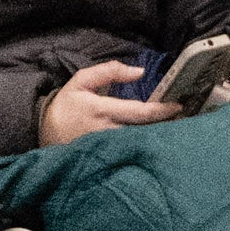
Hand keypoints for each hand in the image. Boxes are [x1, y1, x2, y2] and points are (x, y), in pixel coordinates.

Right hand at [40, 58, 173, 146]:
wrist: (45, 133)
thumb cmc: (67, 105)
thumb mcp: (81, 81)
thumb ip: (109, 71)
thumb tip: (140, 71)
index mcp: (102, 111)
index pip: (139, 112)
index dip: (161, 110)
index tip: (178, 106)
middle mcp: (108, 132)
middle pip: (145, 131)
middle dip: (166, 126)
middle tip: (184, 119)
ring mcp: (108, 148)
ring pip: (140, 144)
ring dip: (158, 137)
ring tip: (176, 128)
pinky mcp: (106, 159)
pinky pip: (131, 153)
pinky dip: (146, 147)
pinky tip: (157, 143)